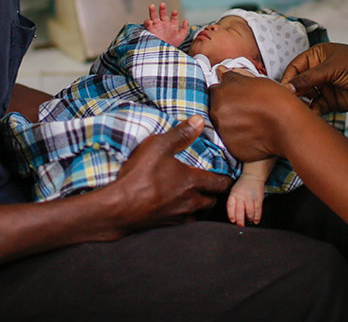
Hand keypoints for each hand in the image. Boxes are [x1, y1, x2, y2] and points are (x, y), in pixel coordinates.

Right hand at [114, 115, 231, 231]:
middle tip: (213, 187)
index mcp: (192, 182)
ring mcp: (179, 216)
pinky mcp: (167, 226)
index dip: (226, 179)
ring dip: (201, 207)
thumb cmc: (140, 175)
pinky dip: (185, 216)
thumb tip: (199, 121)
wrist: (119, 208)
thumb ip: (180, 133)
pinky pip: (184, 223)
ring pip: (199, 214)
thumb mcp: (159, 146)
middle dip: (214, 194)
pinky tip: (178, 211)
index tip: (227, 176)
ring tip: (197, 199)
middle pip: (212, 200)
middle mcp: (190, 201)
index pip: (220, 182)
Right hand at [143, 2, 189, 46]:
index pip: (174, 17)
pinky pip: (147, 24)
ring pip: (154, 16)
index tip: (174, 12)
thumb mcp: (180, 37)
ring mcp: (157, 26)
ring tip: (151, 5)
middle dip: (162, 9)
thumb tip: (186, 20)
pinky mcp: (150, 30)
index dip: (174, 14)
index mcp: (172, 25)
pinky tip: (149, 21)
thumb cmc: (172, 45)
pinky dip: (147, 21)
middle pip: (163, 14)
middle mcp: (164, 24)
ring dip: (152, 11)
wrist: (163, 53)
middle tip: (163, 4)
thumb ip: (185, 29)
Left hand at [210, 68, 308, 161]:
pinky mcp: (231, 148)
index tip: (236, 96)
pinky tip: (253, 132)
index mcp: (220, 94)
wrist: (287, 125)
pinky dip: (239, 137)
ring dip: (233, 123)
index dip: (227, 92)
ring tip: (252, 121)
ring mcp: (223, 132)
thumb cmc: (274, 100)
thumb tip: (220, 71)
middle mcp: (217, 114)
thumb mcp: (253, 80)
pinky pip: (231, 141)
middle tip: (247, 109)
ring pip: (224, 125)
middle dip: (228, 108)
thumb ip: (232, 76)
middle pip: (217, 108)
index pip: (215, 90)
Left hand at [226, 176, 264, 226]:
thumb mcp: (234, 191)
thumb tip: (234, 217)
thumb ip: (233, 202)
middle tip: (241, 226)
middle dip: (240, 221)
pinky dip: (257, 217)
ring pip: (249, 212)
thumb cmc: (242, 186)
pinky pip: (258, 210)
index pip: (230, 206)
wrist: (253, 176)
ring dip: (249, 219)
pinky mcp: (258, 199)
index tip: (233, 221)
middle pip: (240, 211)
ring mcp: (250, 198)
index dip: (231, 215)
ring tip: (249, 221)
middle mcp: (241, 196)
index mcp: (234, 195)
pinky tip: (255, 221)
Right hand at [279, 43, 347, 114]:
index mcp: (317, 56)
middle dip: (293, 92)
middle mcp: (318, 71)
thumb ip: (309, 78)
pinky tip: (310, 114)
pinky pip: (316, 107)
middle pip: (298, 83)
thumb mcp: (332, 68)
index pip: (295, 67)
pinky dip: (311, 112)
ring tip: (298, 109)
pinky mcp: (330, 102)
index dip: (288, 78)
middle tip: (288, 102)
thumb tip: (288, 87)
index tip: (283, 90)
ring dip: (301, 103)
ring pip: (305, 96)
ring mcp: (324, 87)